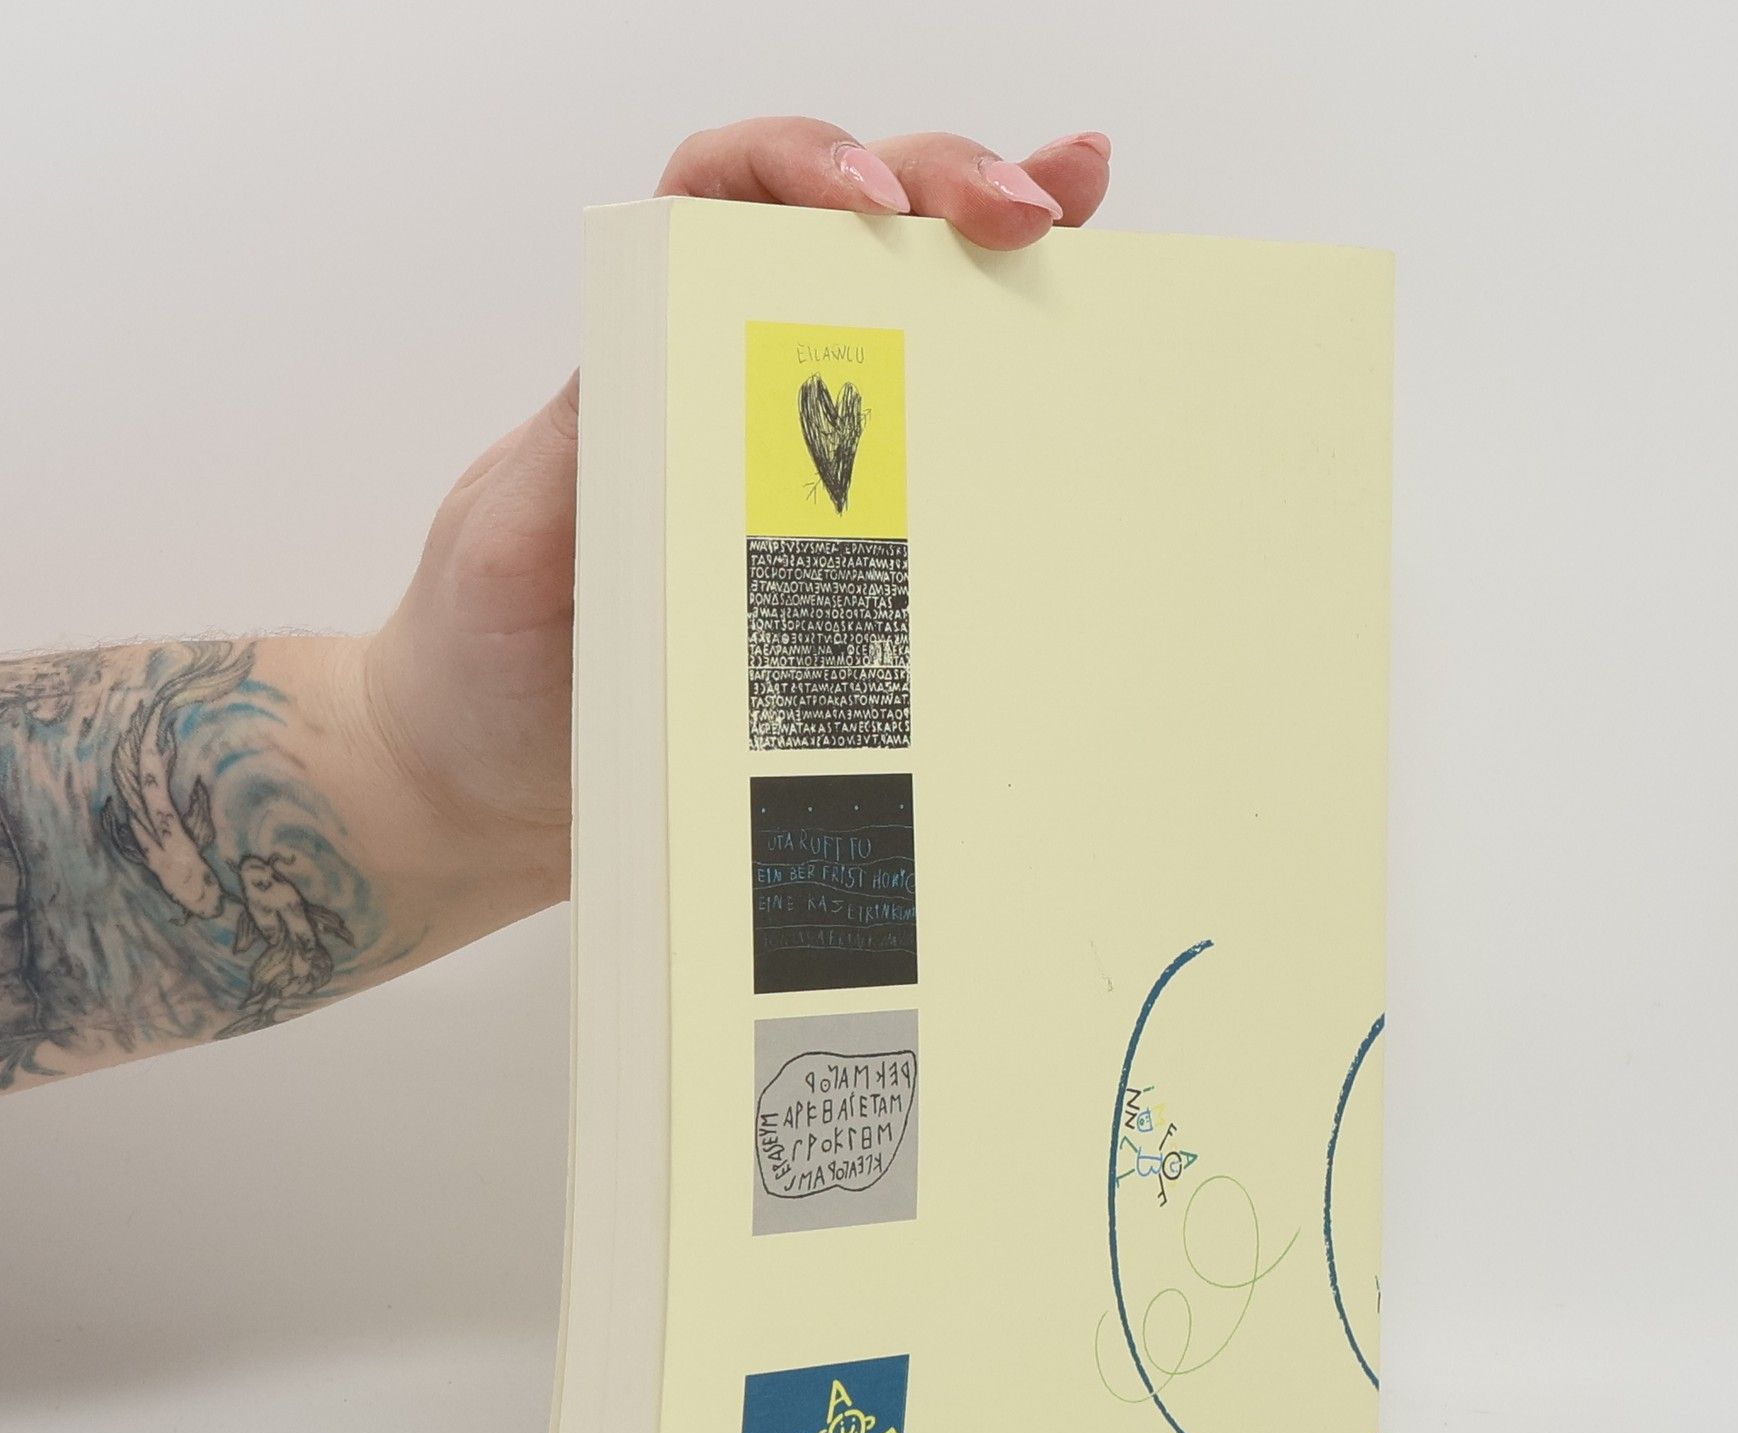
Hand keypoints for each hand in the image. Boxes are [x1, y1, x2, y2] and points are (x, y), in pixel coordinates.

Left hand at [367, 116, 1112, 905]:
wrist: (494, 782)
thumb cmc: (481, 657)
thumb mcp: (506, 542)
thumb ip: (572, 455)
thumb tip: (653, 371)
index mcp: (643, 359)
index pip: (720, 203)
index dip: (798, 167)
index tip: (868, 198)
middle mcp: (730, 394)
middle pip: (844, 242)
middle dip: (945, 189)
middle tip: (1031, 211)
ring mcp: (795, 477)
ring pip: (907, 335)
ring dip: (1000, 267)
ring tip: (1079, 220)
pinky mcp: (838, 564)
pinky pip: (924, 476)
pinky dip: (1000, 420)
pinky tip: (1071, 384)